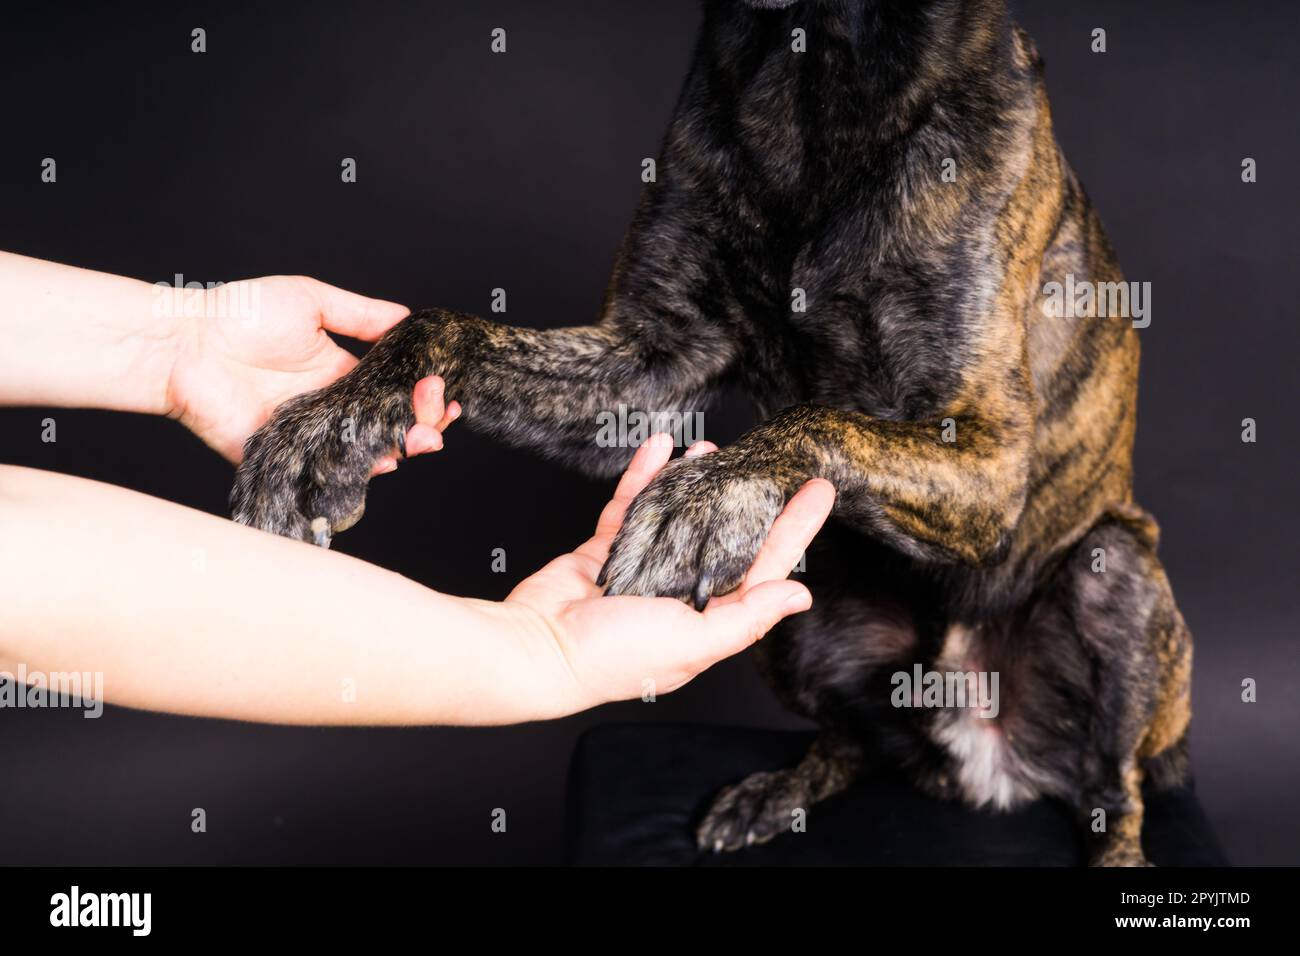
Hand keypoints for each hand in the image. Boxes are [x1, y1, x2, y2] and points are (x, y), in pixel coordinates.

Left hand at [163, 275, 458, 467]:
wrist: (184, 343)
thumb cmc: (240, 314)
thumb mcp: (310, 301)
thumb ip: (360, 313)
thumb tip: (408, 315)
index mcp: (343, 374)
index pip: (395, 391)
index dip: (424, 394)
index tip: (444, 389)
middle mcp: (334, 409)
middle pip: (391, 426)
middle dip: (425, 423)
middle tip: (437, 411)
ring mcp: (314, 436)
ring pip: (369, 452)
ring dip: (403, 447)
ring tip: (424, 436)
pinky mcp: (288, 457)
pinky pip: (330, 471)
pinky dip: (361, 470)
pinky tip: (385, 457)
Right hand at [505, 433, 834, 715]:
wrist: (539, 649)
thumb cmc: (614, 657)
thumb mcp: (694, 640)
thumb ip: (747, 616)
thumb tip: (799, 597)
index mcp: (708, 618)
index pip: (764, 567)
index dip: (793, 529)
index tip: (817, 493)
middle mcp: (680, 592)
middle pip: (725, 535)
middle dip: (747, 498)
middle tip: (769, 459)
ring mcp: (643, 569)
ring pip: (679, 516)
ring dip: (695, 482)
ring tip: (711, 449)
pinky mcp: (607, 551)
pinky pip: (632, 507)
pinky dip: (645, 477)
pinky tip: (659, 448)